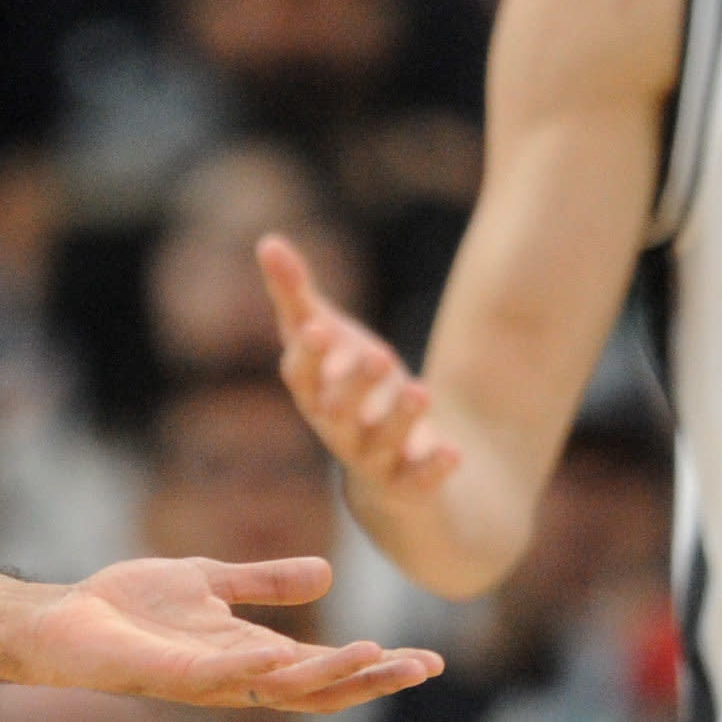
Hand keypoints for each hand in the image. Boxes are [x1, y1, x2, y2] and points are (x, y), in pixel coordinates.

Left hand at [21, 553, 439, 711]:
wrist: (61, 619)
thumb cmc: (128, 606)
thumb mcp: (210, 580)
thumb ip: (264, 581)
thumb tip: (328, 575)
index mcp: (250, 655)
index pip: (327, 669)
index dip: (377, 667)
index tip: (428, 660)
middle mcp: (235, 676)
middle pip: (319, 689)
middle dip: (372, 680)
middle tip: (424, 667)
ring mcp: (204, 680)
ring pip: (280, 689)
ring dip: (329, 675)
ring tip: (377, 656)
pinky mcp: (167, 674)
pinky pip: (218, 677)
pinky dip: (253, 669)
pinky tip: (282, 656)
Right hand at [259, 233, 460, 493]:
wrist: (384, 457)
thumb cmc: (344, 380)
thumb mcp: (323, 333)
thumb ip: (294, 292)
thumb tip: (268, 240)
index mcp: (312, 392)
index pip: (301, 376)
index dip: (310, 354)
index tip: (319, 328)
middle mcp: (337, 428)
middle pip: (339, 412)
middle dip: (356, 386)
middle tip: (379, 354)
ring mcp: (372, 457)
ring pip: (381, 444)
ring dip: (400, 421)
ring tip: (421, 390)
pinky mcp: (408, 480)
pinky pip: (419, 480)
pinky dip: (433, 469)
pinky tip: (453, 452)